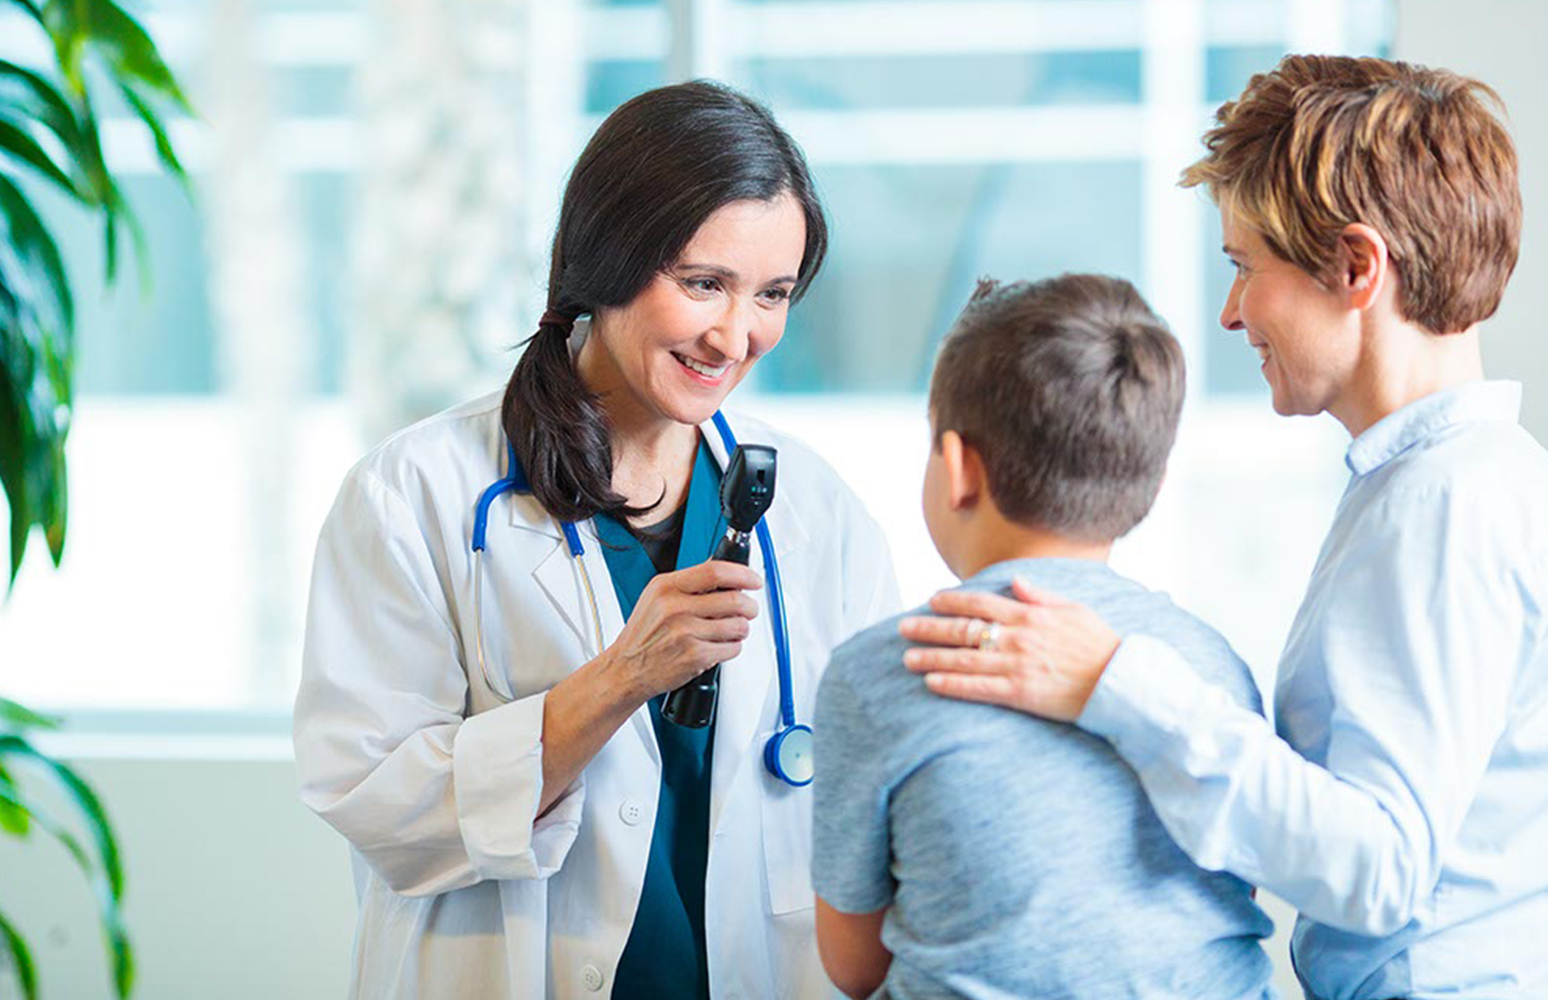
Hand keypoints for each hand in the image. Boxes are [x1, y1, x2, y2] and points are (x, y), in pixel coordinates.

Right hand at [598, 560, 761, 701]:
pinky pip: (732, 648)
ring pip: (737, 625)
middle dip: (750, 606)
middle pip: (733, 599)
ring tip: (731, 630)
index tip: (754, 580)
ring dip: (742, 628)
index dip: (742, 574)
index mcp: (666, 587)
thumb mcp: (656, 597)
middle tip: (749, 609)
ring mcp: (685, 633)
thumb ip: (688, 582)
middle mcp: (674, 608)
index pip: (715, 571)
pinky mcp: (694, 656)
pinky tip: (719, 646)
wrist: (626, 668)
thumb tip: (721, 569)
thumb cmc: (643, 634)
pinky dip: (732, 648)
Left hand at [897, 578, 1119, 721]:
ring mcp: (1017, 666)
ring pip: (964, 659)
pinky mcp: (1020, 693)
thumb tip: (1016, 581)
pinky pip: (978, 688)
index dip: (953, 601)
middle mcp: (1018, 637)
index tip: (932, 601)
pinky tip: (931, 683)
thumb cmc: (1101, 644)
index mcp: (1030, 615)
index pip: (981, 604)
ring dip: (932, 658)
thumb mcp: (1074, 609)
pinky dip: (952, 685)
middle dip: (930, 629)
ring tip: (907, 658)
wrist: (1120, 682)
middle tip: (904, 629)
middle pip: (964, 630)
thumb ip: (1041, 595)